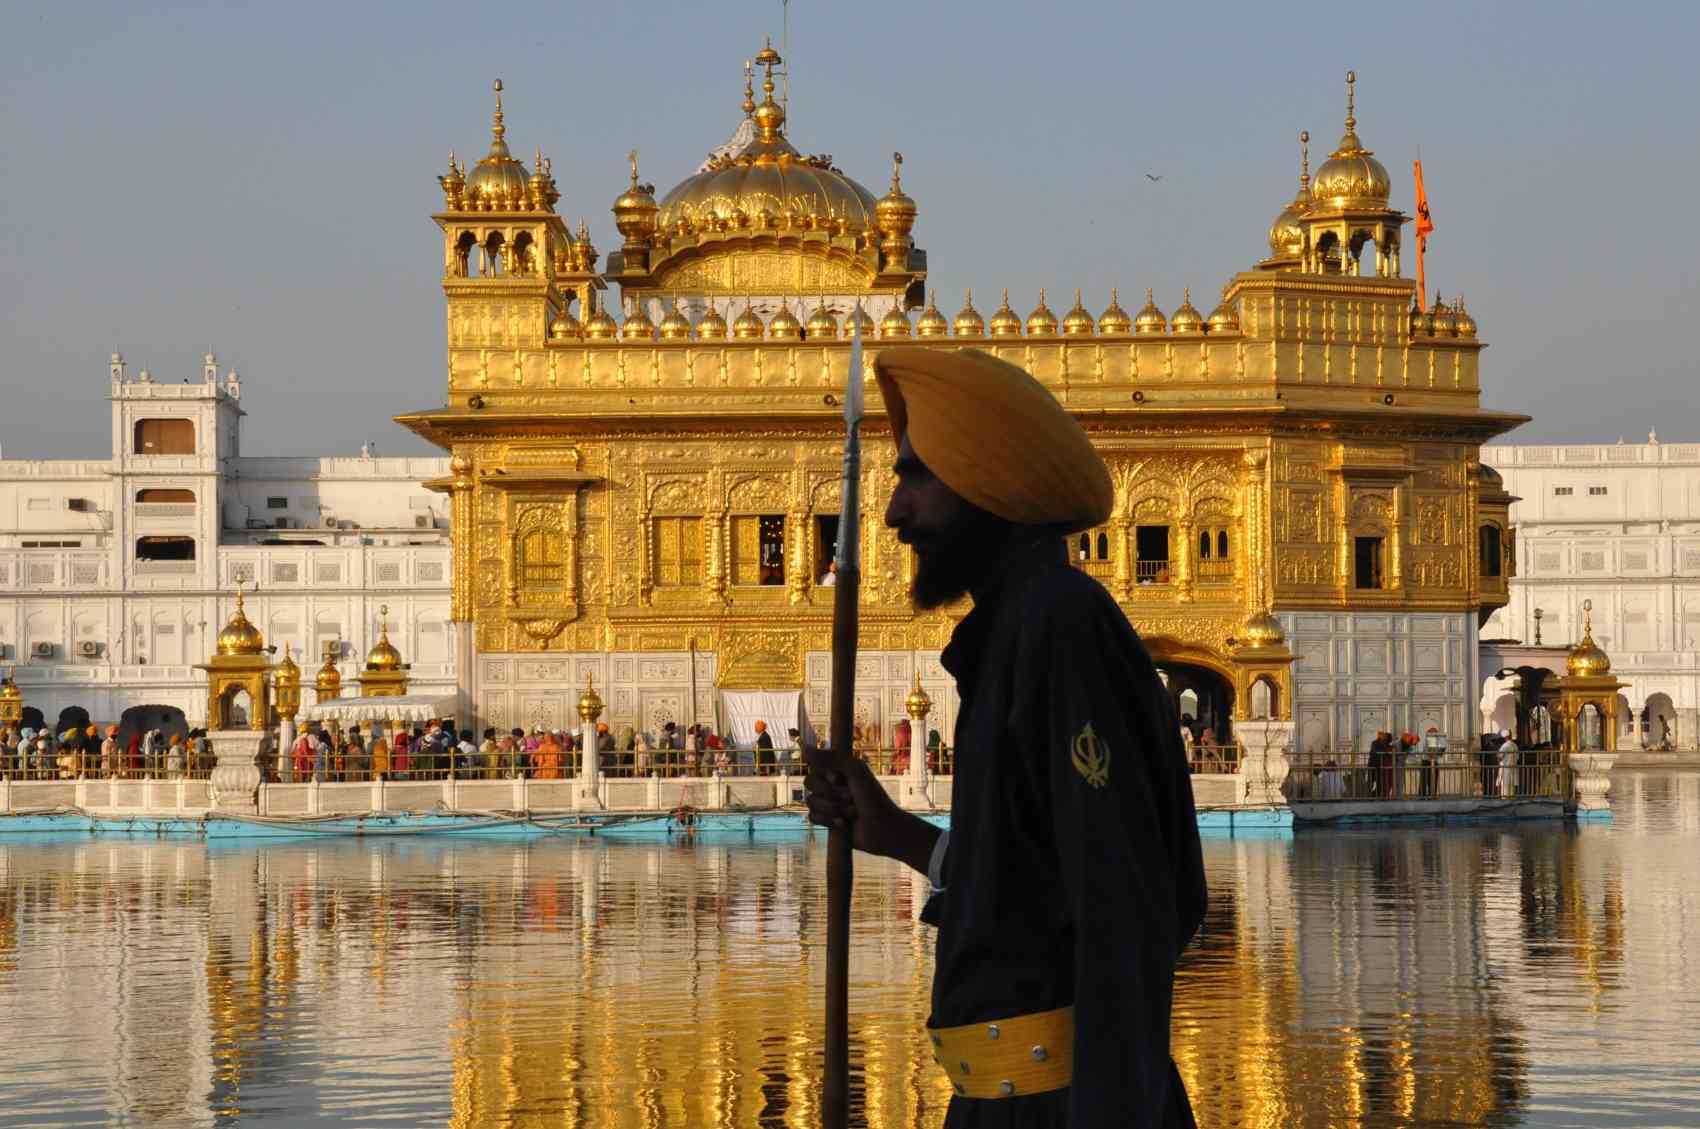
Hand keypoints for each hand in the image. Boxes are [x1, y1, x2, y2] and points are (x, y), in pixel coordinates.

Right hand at [804, 748, 938, 871]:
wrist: (882, 829)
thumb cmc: (873, 798)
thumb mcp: (856, 772)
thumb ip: (832, 757)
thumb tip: (805, 749)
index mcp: (838, 770)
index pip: (814, 766)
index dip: (825, 775)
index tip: (839, 779)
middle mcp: (831, 784)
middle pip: (809, 783)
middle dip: (830, 793)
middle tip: (850, 798)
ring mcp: (828, 802)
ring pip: (810, 801)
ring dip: (833, 808)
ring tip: (852, 813)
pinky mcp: (827, 821)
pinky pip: (812, 817)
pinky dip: (828, 821)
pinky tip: (844, 824)